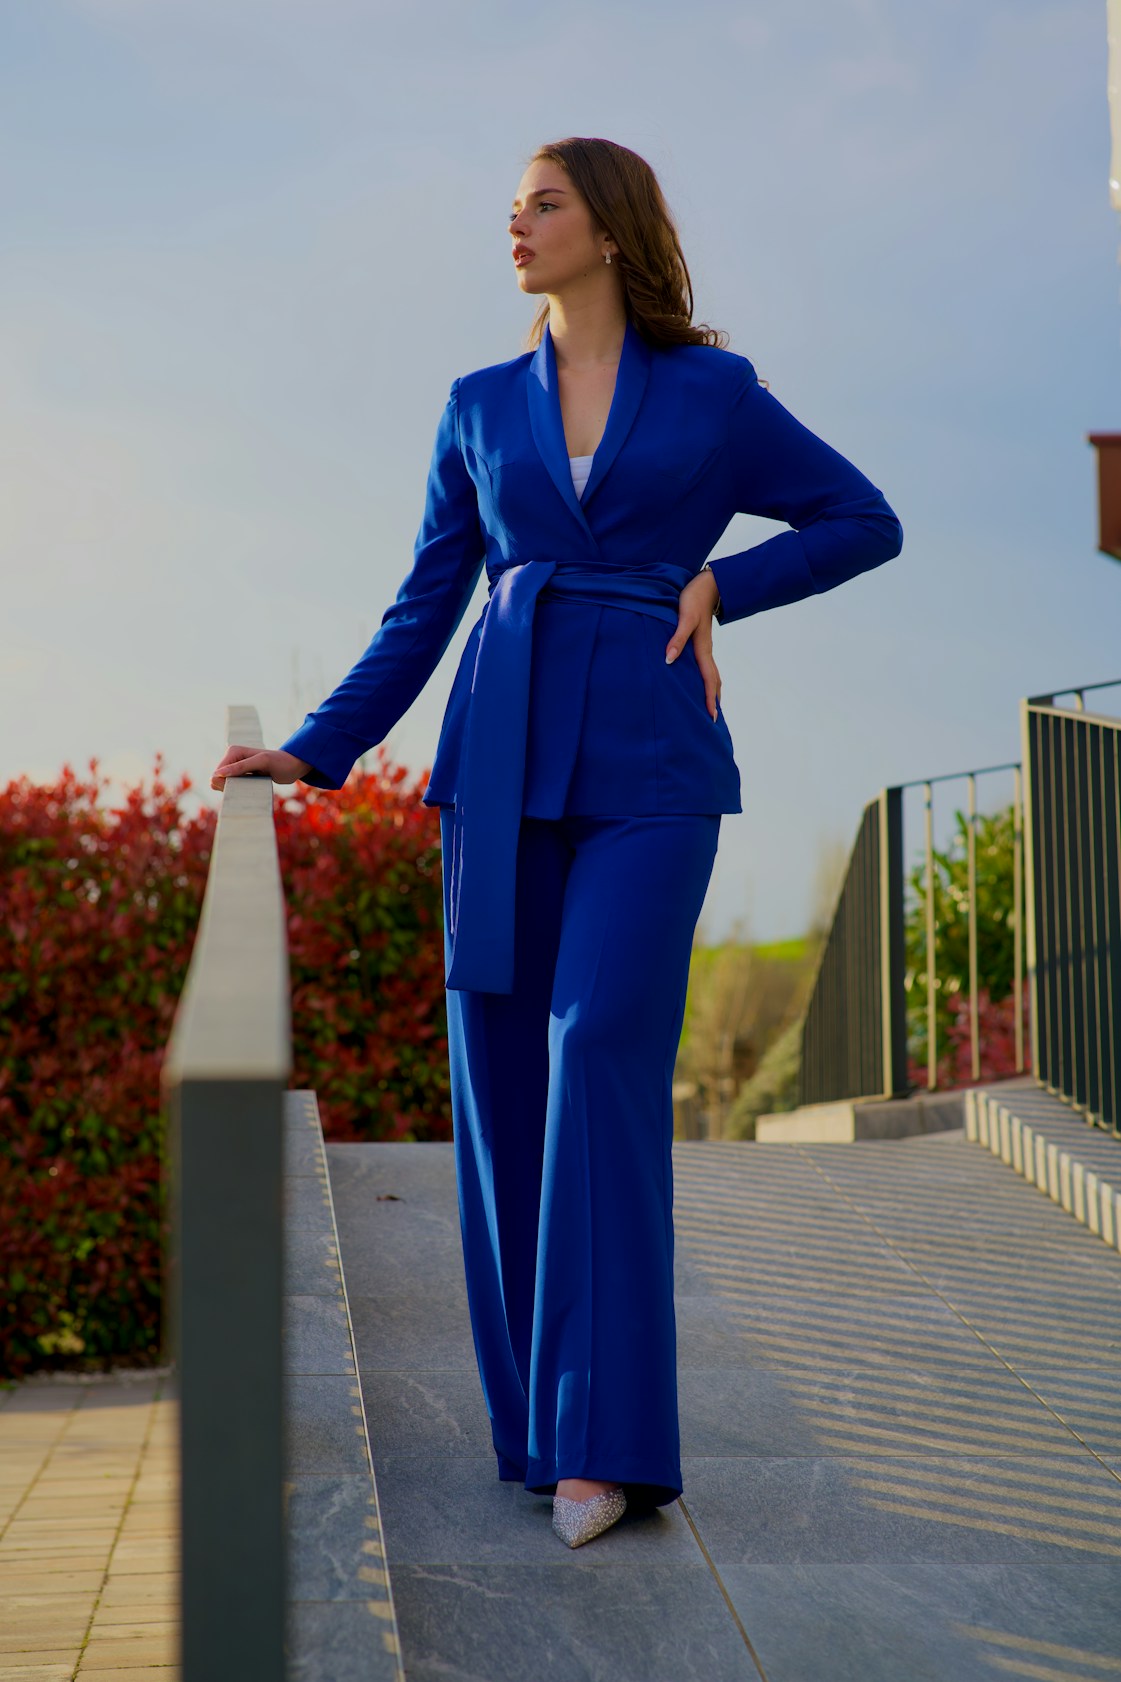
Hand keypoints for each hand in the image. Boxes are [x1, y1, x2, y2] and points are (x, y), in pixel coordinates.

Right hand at [210, 746, 310, 791]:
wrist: (292, 767)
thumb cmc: (279, 762)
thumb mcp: (261, 762)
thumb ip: (241, 767)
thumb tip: (217, 774)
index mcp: (233, 751)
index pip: (217, 773)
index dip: (227, 783)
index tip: (245, 784)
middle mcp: (232, 759)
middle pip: (218, 781)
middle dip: (230, 787)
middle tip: (251, 785)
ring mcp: (236, 768)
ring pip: (223, 786)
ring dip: (235, 790)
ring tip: (253, 785)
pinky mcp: (241, 777)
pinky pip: (231, 788)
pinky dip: (239, 791)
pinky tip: (252, 788)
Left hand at [665, 571, 721, 720]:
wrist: (708, 585)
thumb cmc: (693, 600)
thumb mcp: (684, 618)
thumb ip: (677, 639)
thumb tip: (669, 660)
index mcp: (703, 649)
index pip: (708, 679)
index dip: (710, 699)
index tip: (711, 717)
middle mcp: (706, 651)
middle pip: (713, 681)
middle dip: (714, 700)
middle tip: (713, 720)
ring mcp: (705, 647)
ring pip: (712, 674)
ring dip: (713, 691)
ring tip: (712, 706)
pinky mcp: (701, 643)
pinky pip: (706, 666)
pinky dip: (708, 679)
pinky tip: (701, 681)